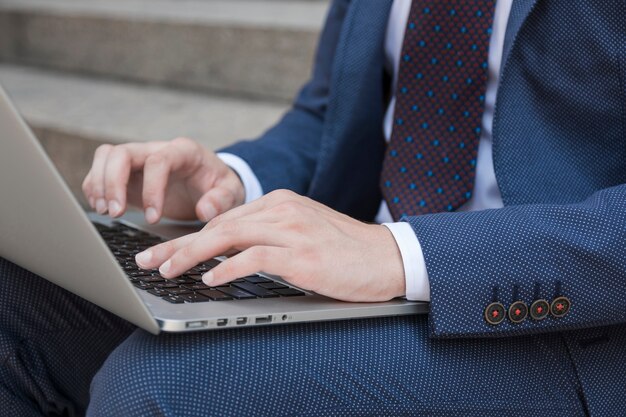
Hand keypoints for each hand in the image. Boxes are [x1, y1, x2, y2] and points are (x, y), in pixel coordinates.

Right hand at [82, 137, 244, 222]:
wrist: (212, 184)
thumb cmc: (220, 186)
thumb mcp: (231, 192)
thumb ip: (222, 200)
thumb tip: (204, 210)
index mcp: (184, 151)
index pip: (159, 160)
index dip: (151, 188)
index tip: (153, 217)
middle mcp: (157, 150)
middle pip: (122, 153)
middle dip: (113, 183)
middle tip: (116, 213)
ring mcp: (140, 160)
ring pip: (106, 157)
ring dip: (100, 184)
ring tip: (107, 211)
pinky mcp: (127, 174)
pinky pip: (101, 171)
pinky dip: (95, 188)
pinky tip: (103, 208)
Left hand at [135, 190, 405, 301]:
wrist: (387, 257)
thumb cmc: (345, 251)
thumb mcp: (302, 234)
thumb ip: (267, 237)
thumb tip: (227, 255)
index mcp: (280, 203)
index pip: (224, 218)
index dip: (190, 236)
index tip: (163, 251)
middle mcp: (282, 209)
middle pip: (218, 224)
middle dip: (178, 244)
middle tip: (149, 260)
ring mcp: (293, 230)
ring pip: (229, 236)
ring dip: (192, 255)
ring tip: (166, 270)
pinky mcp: (303, 254)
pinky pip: (255, 257)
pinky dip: (228, 268)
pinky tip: (209, 279)